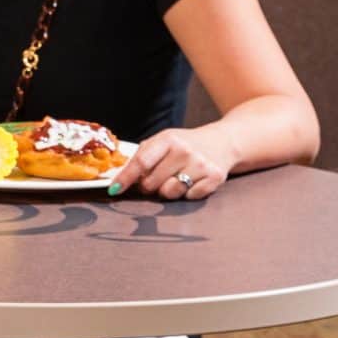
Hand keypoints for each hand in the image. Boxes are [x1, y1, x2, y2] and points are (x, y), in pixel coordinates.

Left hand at [106, 124, 233, 200]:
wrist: (222, 141)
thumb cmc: (184, 144)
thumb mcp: (162, 142)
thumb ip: (142, 156)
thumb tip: (120, 179)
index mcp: (168, 139)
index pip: (141, 162)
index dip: (126, 178)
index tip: (114, 190)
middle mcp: (185, 150)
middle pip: (152, 182)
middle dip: (148, 186)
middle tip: (155, 180)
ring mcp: (201, 164)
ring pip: (170, 193)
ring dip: (167, 191)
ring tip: (175, 179)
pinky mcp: (215, 177)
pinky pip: (189, 197)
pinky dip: (187, 194)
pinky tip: (192, 181)